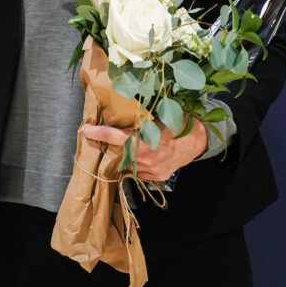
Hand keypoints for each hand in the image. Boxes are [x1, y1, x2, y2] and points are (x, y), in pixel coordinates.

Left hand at [82, 118, 207, 182]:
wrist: (199, 139)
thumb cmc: (179, 122)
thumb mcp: (159, 115)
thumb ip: (140, 119)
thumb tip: (121, 110)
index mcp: (145, 142)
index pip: (116, 138)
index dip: (99, 133)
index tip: (86, 129)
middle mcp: (146, 159)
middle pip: (119, 155)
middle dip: (111, 148)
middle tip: (105, 138)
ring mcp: (152, 170)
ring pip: (128, 166)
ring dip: (124, 157)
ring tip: (127, 147)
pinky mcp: (157, 176)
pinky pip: (139, 172)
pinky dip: (136, 164)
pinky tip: (140, 156)